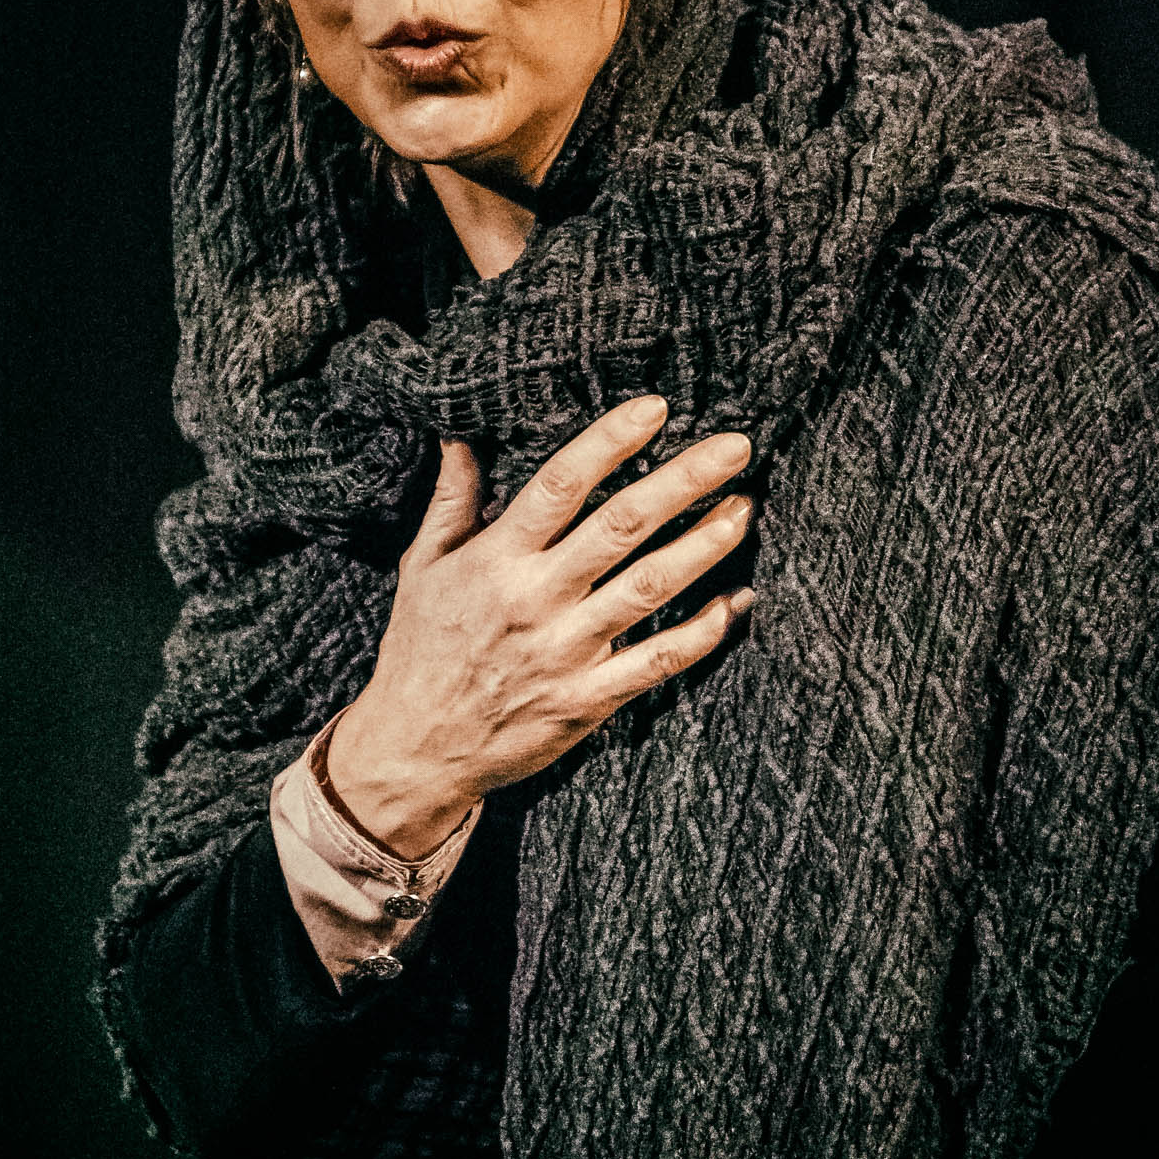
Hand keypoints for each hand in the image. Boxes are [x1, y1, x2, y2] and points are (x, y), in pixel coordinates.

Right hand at [326, 397, 755, 853]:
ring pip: (650, 586)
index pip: (561, 484)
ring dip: (704, 545)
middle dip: (684, 481)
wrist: (414, 749)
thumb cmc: (420, 649)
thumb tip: (459, 436)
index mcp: (496, 558)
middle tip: (734, 447)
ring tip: (743, 509)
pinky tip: (736, 602)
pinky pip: (656, 662)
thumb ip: (451, 500)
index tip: (655, 409)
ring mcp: (566, 652)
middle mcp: (535, 598)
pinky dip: (701, 633)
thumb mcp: (423, 567)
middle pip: (621, 526)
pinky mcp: (586, 700)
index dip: (610, 442)